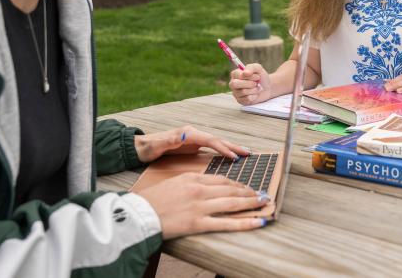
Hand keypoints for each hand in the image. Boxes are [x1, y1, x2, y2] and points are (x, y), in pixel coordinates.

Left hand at [134, 126, 249, 163]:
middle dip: (232, 146)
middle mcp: (192, 133)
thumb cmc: (148, 148)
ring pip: (216, 143)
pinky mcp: (193, 145)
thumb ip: (168, 140)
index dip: (222, 148)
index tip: (233, 156)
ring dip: (230, 148)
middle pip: (217, 139)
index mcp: (187, 133)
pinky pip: (212, 147)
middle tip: (247, 153)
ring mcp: (194, 139)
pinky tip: (230, 156)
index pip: (210, 140)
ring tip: (245, 154)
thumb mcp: (156, 145)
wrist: (141, 147)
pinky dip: (223, 151)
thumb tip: (182, 136)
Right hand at [139, 173, 268, 238]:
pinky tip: (258, 222)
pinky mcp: (198, 223)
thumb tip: (206, 186)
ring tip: (264, 203)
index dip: (237, 184)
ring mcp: (200, 206)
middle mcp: (200, 190)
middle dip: (249, 192)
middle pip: (231, 189)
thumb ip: (191, 183)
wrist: (138, 214)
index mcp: (193, 178)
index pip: (222, 179)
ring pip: (233, 203)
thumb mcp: (174, 183)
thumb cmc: (152, 200)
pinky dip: (245, 222)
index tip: (246, 187)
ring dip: (251, 203)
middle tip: (262, 194)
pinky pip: (227, 223)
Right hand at [229, 63, 272, 104]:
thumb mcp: (258, 68)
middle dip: (249, 83)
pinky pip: (246, 99)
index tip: (257, 76)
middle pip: (235, 84)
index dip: (248, 76)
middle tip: (256, 83)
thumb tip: (245, 73)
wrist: (268, 88)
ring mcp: (236, 93)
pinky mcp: (240, 101)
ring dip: (254, 89)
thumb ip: (251, 67)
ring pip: (243, 92)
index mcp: (235, 74)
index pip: (237, 75)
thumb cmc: (260, 77)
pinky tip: (256, 94)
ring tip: (258, 88)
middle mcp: (233, 83)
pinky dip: (254, 96)